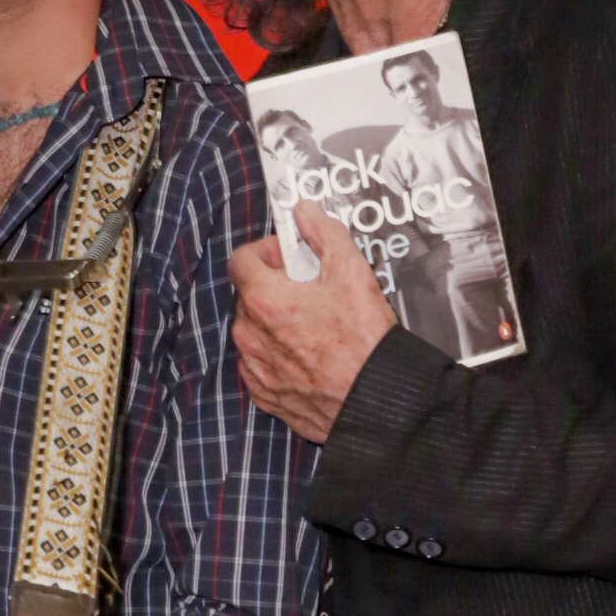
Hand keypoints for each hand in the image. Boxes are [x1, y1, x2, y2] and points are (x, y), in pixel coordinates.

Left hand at [228, 207, 393, 438]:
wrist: (374, 402)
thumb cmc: (364, 340)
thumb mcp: (352, 273)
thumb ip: (325, 235)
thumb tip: (305, 212)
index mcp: (263, 300)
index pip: (241, 260)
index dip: (266, 251)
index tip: (291, 256)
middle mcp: (250, 334)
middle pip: (249, 295)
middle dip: (275, 285)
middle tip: (312, 290)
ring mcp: (255, 367)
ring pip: (254, 330)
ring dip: (275, 321)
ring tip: (314, 325)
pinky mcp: (264, 394)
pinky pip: (260, 364)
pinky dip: (278, 354)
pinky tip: (309, 355)